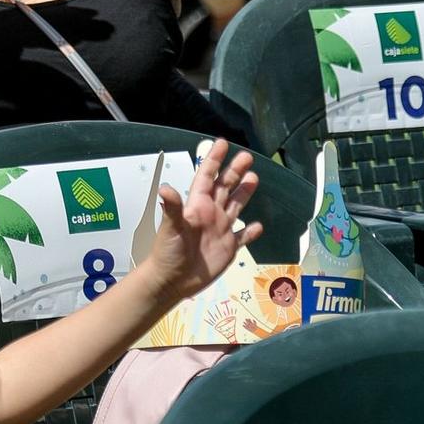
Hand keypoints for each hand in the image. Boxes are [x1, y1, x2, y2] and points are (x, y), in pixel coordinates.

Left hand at [144, 139, 261, 300]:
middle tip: (247, 156)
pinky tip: (258, 226)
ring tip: (254, 178)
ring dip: (244, 192)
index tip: (222, 143)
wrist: (173, 281)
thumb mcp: (171, 227)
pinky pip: (242, 237)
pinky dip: (250, 231)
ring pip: (235, 206)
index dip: (214, 159)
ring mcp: (220, 230)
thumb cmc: (169, 252)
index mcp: (197, 205)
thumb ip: (172, 208)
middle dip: (235, 171)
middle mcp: (210, 213)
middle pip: (225, 187)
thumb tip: (165, 187)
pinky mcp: (228, 247)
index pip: (207, 176)